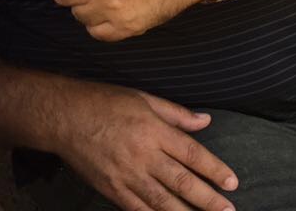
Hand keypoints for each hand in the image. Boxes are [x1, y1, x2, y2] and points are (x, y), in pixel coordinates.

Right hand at [57, 83, 237, 210]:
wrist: (63, 116)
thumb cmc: (103, 101)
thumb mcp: (142, 98)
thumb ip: (175, 113)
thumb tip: (205, 121)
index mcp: (152, 130)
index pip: (191, 154)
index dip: (214, 170)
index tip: (232, 183)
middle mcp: (143, 155)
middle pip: (182, 182)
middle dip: (209, 199)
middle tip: (229, 210)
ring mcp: (126, 175)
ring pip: (163, 202)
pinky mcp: (112, 189)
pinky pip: (138, 210)